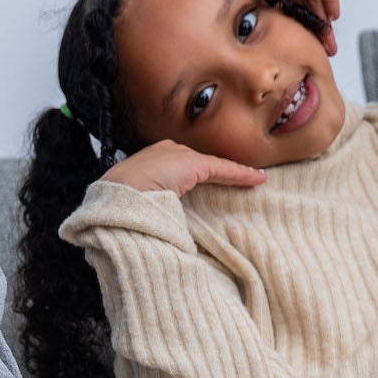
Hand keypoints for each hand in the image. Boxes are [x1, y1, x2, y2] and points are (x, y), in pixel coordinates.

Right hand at [101, 142, 264, 196]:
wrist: (119, 196)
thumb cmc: (123, 205)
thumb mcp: (138, 202)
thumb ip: (152, 204)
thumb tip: (160, 226)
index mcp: (149, 161)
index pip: (179, 167)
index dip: (195, 176)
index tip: (208, 187)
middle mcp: (165, 151)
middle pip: (199, 163)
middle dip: (218, 171)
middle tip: (238, 180)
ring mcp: (179, 155)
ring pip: (213, 166)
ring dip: (235, 174)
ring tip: (254, 180)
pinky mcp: (194, 164)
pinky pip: (224, 170)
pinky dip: (241, 175)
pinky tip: (258, 180)